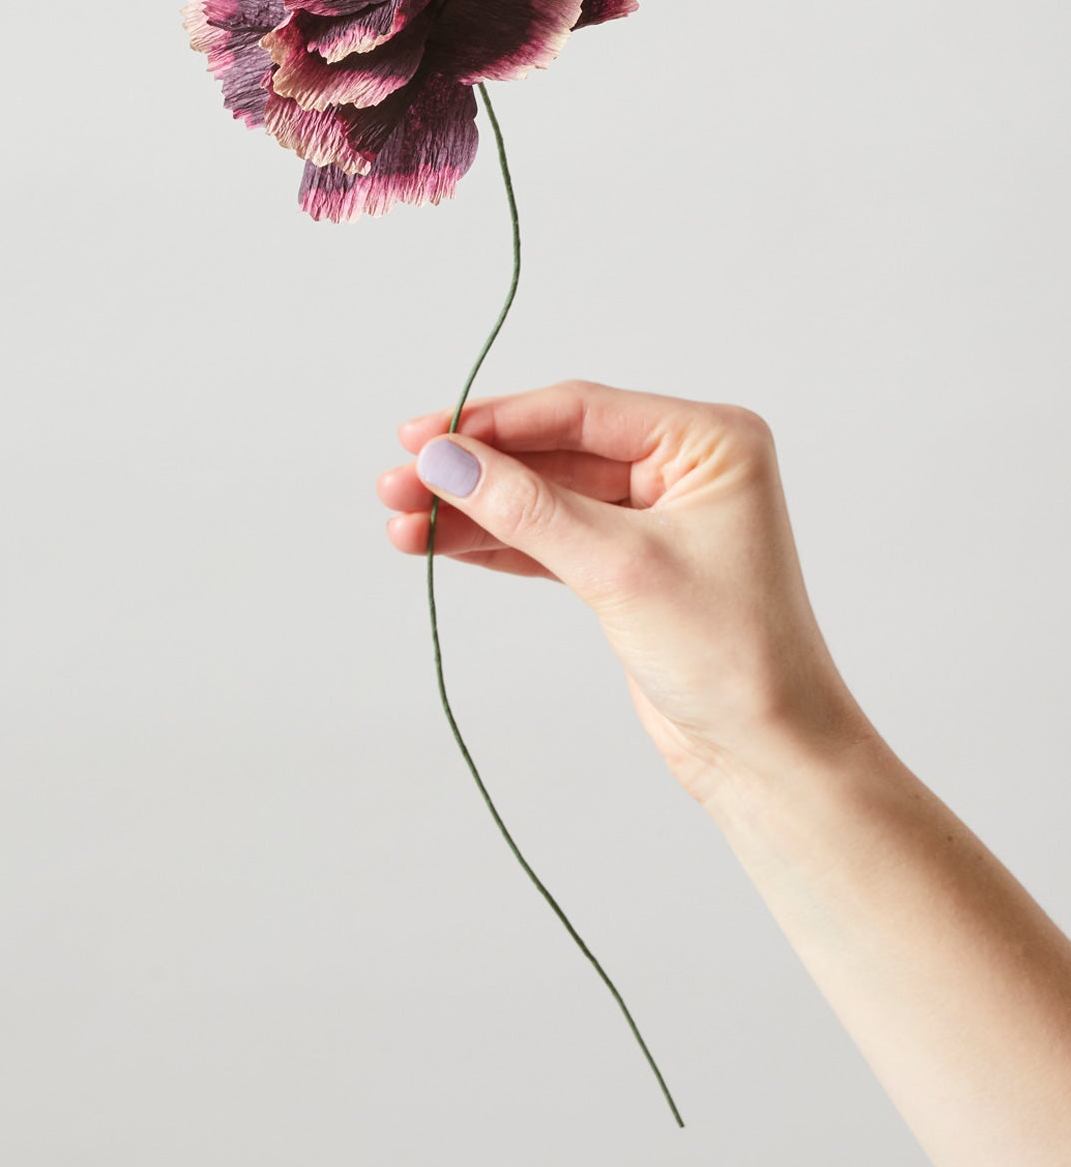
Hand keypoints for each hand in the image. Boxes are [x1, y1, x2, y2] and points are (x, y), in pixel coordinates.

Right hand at [378, 378, 867, 800]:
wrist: (768, 756)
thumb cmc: (731, 656)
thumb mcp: (619, 569)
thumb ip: (526, 509)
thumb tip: (446, 460)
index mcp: (709, 440)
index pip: (582, 410)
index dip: (496, 423)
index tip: (424, 436)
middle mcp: (685, 466)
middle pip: (555, 450)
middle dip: (475, 470)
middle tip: (399, 481)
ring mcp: (656, 515)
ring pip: (545, 496)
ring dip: (475, 510)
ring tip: (403, 522)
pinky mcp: (630, 565)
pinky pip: (551, 536)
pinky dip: (498, 543)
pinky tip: (441, 543)